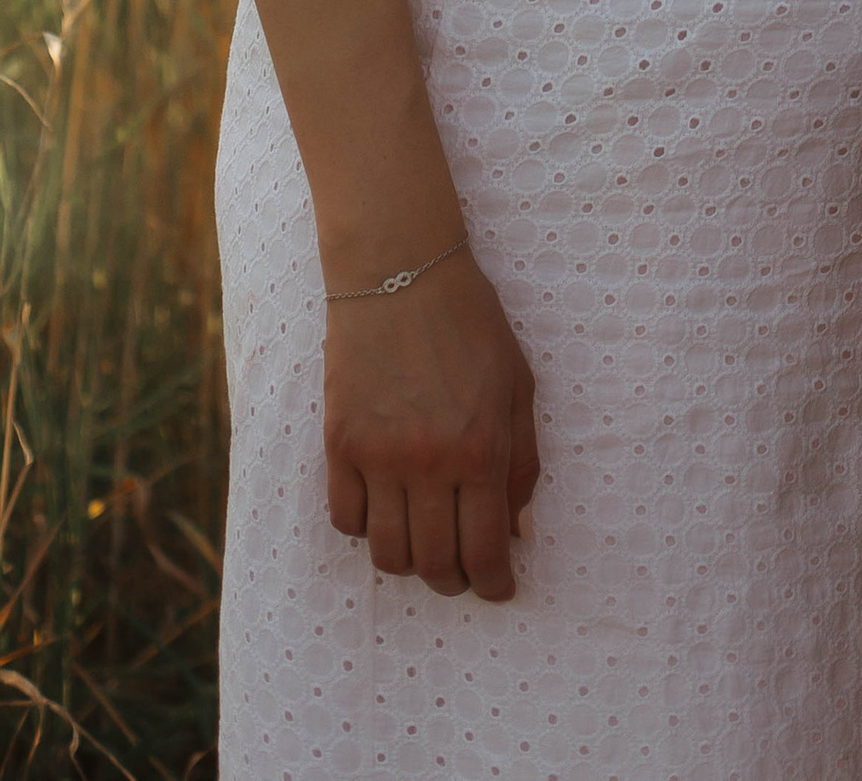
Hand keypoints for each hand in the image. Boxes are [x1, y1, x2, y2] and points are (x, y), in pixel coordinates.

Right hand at [324, 255, 540, 601]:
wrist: (400, 271)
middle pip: (435, 564)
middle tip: (463, 572)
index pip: (485, 551)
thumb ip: (521, 462)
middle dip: (454, 581)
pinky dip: (366, 529)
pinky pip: (346, 519)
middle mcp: (428, 463)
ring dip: (410, 563)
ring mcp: (379, 457)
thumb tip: (516, 528)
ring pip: (388, 554)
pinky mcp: (340, 444)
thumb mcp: (517, 386)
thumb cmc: (470, 324)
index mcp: (480, 450)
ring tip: (424, 546)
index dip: (495, 584)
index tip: (499, 589)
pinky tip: (384, 509)